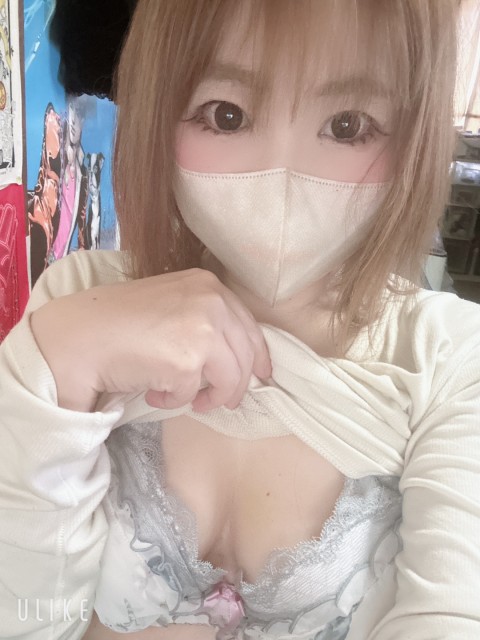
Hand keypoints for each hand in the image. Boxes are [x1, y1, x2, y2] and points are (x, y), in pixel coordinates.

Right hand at [30, 268, 271, 412]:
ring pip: (230, 379)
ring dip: (209, 398)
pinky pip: (193, 393)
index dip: (258, 355)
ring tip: (187, 401)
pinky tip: (155, 393)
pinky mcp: (187, 360)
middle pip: (247, 356)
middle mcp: (212, 301)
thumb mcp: (173, 303)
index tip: (262, 374)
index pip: (249, 326)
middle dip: (237, 385)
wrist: (81, 334)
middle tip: (224, 402)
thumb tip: (233, 355)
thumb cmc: (119, 321)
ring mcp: (202, 330)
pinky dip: (175, 401)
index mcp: (209, 285)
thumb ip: (205, 319)